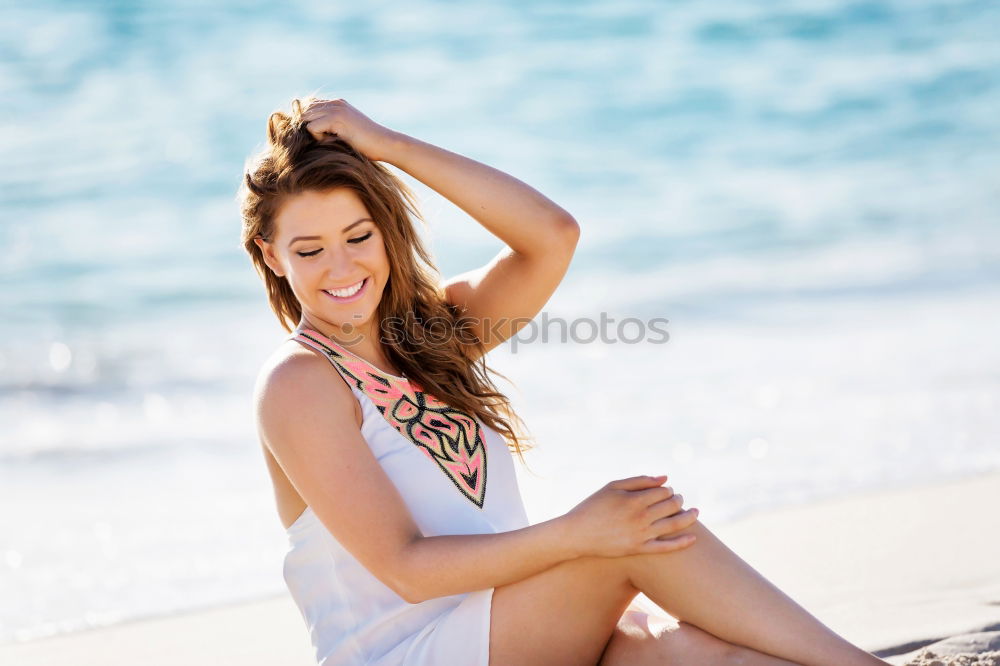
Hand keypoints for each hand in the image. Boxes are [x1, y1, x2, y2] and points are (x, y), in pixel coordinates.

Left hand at [300, 98, 397, 161]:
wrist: (385, 143)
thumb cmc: (368, 144)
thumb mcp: (347, 130)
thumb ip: (330, 125)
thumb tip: (307, 130)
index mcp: (338, 103)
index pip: (309, 106)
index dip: (310, 121)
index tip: (321, 135)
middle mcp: (335, 103)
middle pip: (304, 111)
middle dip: (308, 127)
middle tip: (324, 140)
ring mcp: (336, 109)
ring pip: (306, 118)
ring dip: (312, 132)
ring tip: (329, 140)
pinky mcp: (336, 119)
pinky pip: (312, 127)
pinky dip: (318, 138)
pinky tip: (333, 142)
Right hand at [561, 475, 699, 557]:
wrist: (577, 534)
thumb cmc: (593, 506)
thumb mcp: (612, 487)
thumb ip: (639, 480)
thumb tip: (665, 478)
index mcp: (634, 499)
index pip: (663, 491)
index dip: (668, 489)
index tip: (667, 490)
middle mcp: (640, 517)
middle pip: (671, 506)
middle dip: (679, 500)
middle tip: (679, 499)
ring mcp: (641, 535)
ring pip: (673, 525)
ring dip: (688, 517)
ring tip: (695, 513)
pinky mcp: (639, 549)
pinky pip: (666, 548)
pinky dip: (682, 543)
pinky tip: (693, 538)